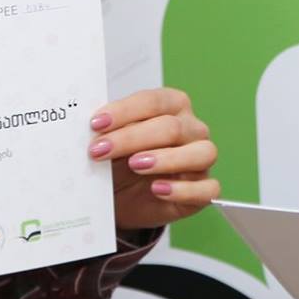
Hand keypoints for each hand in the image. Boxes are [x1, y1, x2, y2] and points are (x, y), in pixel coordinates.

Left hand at [88, 87, 219, 229]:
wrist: (123, 197)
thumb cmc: (120, 161)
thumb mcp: (110, 141)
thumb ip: (107, 129)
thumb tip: (90, 125)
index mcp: (173, 105)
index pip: (154, 101)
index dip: (124, 111)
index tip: (96, 124)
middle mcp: (192, 128)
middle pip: (171, 128)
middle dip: (131, 138)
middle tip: (100, 150)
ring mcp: (202, 159)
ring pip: (200, 153)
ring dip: (165, 159)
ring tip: (134, 165)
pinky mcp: (204, 189)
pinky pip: (208, 188)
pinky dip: (183, 189)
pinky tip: (157, 189)